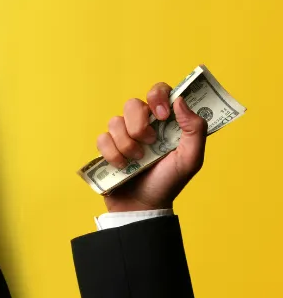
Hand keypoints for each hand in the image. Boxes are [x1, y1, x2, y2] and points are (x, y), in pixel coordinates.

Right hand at [97, 82, 207, 212]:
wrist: (143, 206)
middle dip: (139, 126)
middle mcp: (143, 124)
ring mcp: (123, 134)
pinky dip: (113, 154)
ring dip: (127, 144)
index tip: (162, 115)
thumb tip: (180, 101)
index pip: (159, 91)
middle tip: (149, 143)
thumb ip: (195, 130)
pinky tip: (123, 167)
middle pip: (132, 103)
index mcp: (165, 122)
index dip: (157, 96)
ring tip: (137, 161)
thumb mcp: (191, 159)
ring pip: (115, 121)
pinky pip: (102, 139)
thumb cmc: (169, 182)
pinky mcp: (107, 146)